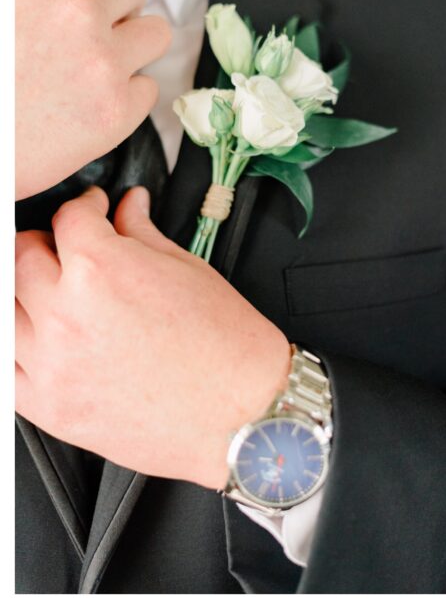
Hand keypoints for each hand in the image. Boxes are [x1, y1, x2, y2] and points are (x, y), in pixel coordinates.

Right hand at [15, 0, 171, 199]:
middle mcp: (79, 13)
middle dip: (122, 5)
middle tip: (100, 28)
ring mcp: (104, 63)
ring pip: (157, 34)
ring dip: (135, 46)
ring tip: (99, 64)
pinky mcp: (119, 110)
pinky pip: (149, 87)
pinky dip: (128, 95)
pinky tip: (91, 102)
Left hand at [15, 187, 290, 488]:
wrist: (245, 416)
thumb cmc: (229, 351)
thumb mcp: (192, 273)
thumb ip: (145, 235)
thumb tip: (129, 210)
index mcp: (105, 271)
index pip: (70, 217)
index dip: (87, 206)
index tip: (94, 211)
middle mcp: (67, 314)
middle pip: (22, 254)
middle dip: (50, 243)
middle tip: (74, 250)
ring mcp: (50, 363)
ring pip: (5, 307)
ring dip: (27, 291)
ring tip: (58, 295)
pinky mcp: (48, 406)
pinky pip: (5, 366)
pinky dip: (17, 346)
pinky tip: (44, 340)